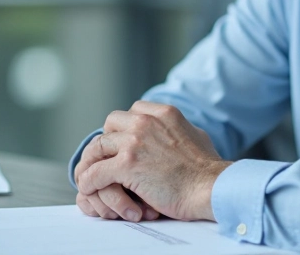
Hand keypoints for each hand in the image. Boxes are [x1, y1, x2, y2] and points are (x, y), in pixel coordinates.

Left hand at [75, 101, 231, 220]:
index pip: (133, 110)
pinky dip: (89, 181)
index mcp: (163, 113)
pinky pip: (95, 171)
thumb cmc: (208, 170)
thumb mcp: (197, 136)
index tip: (125, 142)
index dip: (127, 127)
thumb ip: (179, 129)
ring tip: (91, 175)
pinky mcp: (126, 165)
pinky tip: (89, 189)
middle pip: (111, 123)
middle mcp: (146, 122)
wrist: (210, 188)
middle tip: (108, 159)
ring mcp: (134, 142)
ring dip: (92, 161)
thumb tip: (175, 132)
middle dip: (108, 141)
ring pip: (97, 146)